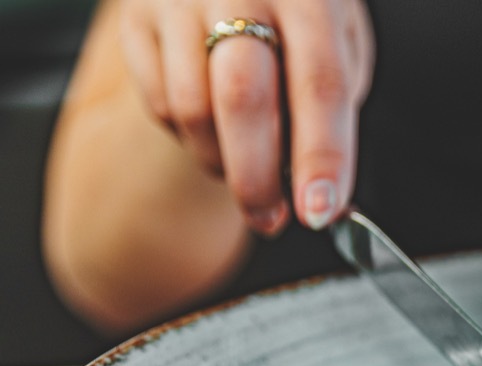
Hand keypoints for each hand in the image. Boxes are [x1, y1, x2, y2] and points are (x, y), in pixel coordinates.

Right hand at [118, 0, 374, 233]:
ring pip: (192, 110)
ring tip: (245, 165)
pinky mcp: (137, 18)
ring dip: (222, 162)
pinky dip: (190, 136)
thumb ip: (335, 109)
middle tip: (271, 220)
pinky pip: (160, 104)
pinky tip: (213, 125)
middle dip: (257, 179)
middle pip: (242, 99)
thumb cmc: (297, 12)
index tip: (320, 211)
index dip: (322, 156)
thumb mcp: (337, 42)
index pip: (320, 85)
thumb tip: (328, 196)